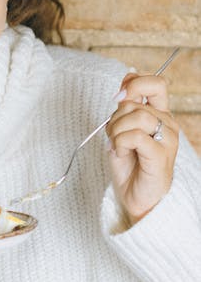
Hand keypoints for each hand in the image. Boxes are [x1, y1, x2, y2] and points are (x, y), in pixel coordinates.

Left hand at [106, 72, 178, 224]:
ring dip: (117, 131)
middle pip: (136, 103)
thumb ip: (124, 109)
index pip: (155, 83)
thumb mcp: (122, 131)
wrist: (137, 197)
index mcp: (160, 114)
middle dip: (115, 118)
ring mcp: (168, 139)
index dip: (134, 84)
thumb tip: (123, 87)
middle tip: (113, 136)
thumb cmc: (130, 165)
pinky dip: (121, 143)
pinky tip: (122, 153)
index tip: (119, 98)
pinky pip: (136, 136)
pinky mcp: (161, 154)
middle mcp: (168, 123)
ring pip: (136, 116)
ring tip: (117, 147)